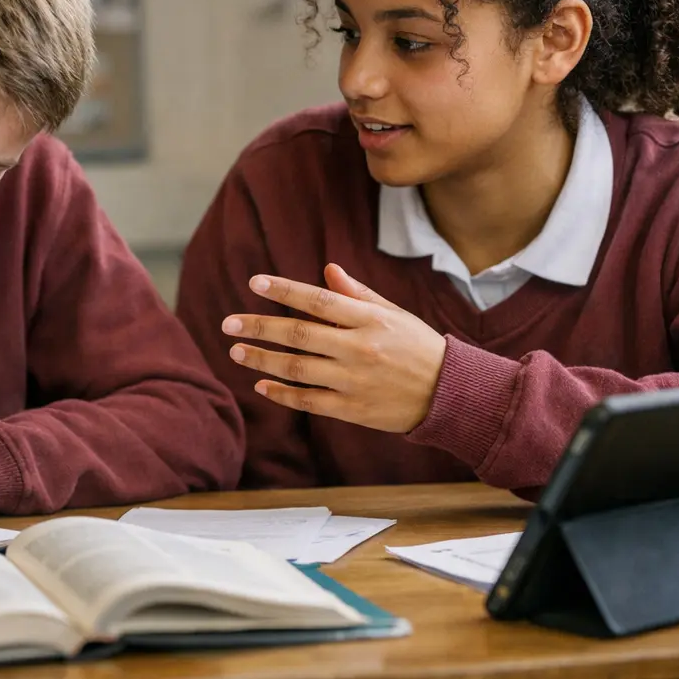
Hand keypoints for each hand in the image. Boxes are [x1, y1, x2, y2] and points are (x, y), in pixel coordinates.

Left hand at [221, 263, 447, 433]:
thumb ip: (358, 294)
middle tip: (228, 323)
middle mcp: (359, 347)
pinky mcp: (353, 409)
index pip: (318, 300)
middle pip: (298, 334)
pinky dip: (282, 394)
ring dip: (262, 360)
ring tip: (237, 352)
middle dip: (259, 327)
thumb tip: (327, 269)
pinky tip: (262, 387)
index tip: (254, 283)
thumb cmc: (419, 348)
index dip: (284, 290)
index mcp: (370, 319)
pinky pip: (309, 400)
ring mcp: (354, 380)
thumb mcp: (394, 314)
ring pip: (297, 368)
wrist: (450, 394)